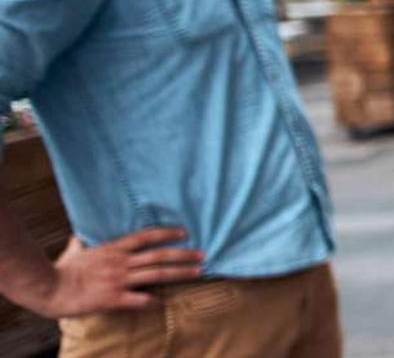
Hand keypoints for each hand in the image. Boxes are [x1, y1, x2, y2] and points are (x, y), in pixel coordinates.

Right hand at [28, 228, 203, 318]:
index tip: (185, 232)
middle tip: (203, 254)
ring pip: (156, 274)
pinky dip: (154, 301)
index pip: (146, 237)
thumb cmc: (59, 270)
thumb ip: (80, 243)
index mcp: (113, 249)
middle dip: (183, 255)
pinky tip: (164, 303)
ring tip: (198, 272)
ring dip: (180, 273)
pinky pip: (140, 300)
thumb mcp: (74, 252)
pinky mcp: (113, 298)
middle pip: (159, 256)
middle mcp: (120, 262)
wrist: (48, 288)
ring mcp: (118, 280)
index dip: (167, 233)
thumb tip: (78, 237)